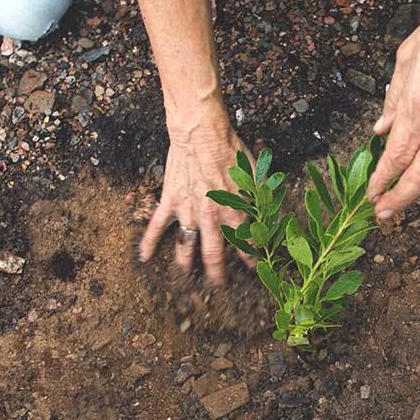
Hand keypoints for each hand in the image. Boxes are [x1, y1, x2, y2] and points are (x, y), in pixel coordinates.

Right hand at [138, 112, 251, 285]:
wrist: (202, 134)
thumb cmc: (231, 151)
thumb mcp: (256, 176)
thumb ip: (262, 198)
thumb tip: (274, 214)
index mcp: (236, 213)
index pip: (246, 244)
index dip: (251, 260)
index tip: (254, 271)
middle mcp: (211, 218)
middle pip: (214, 255)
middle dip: (217, 273)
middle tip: (219, 286)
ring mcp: (188, 212)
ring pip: (186, 246)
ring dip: (186, 264)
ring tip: (186, 277)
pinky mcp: (171, 202)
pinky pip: (157, 226)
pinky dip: (149, 242)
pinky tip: (144, 258)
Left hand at [367, 0, 419, 218]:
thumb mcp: (407, 55)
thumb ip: (394, 97)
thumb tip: (382, 127)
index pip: (398, 153)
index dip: (383, 179)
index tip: (372, 194)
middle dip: (401, 198)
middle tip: (384, 213)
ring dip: (417, 182)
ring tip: (398, 193)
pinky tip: (419, 158)